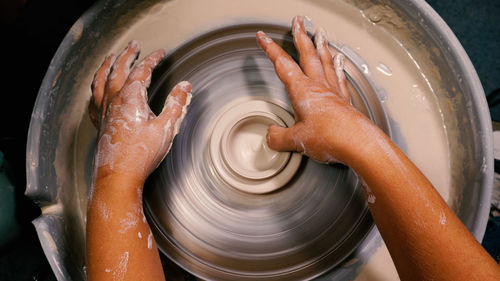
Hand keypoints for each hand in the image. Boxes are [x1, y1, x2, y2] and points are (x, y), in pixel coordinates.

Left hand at [89, 41, 191, 182]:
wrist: (119, 175)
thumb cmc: (141, 154)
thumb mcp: (166, 128)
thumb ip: (177, 104)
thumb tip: (185, 86)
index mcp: (131, 98)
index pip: (142, 70)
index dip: (152, 59)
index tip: (160, 53)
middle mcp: (114, 100)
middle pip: (119, 69)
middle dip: (127, 55)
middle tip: (134, 46)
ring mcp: (104, 111)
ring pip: (101, 80)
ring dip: (107, 65)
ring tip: (111, 58)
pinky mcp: (100, 123)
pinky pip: (94, 98)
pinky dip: (96, 87)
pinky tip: (98, 89)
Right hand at [256, 16, 379, 164]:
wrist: (358, 144)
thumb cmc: (330, 138)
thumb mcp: (296, 141)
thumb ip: (279, 137)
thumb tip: (271, 136)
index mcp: (302, 90)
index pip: (282, 64)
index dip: (270, 49)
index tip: (263, 37)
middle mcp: (319, 86)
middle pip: (307, 54)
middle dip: (300, 36)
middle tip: (298, 21)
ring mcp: (333, 92)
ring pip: (325, 61)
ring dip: (321, 45)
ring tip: (319, 33)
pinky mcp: (345, 101)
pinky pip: (340, 77)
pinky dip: (339, 66)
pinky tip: (340, 60)